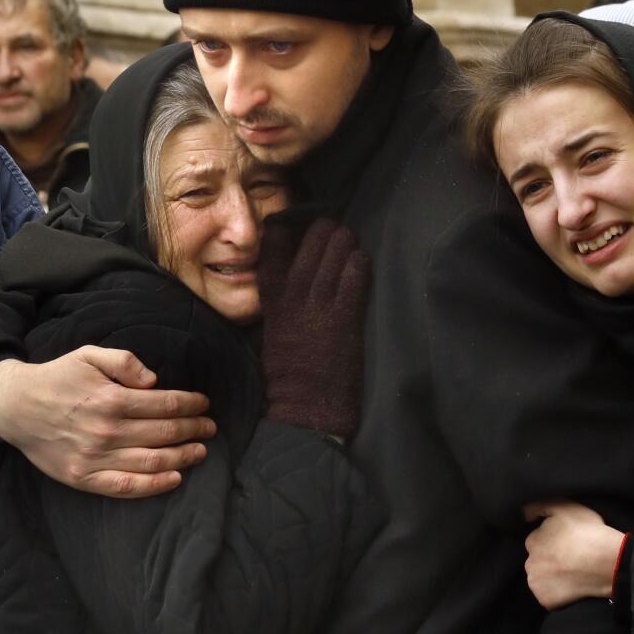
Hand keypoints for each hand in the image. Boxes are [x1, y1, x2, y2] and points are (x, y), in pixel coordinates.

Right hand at [0, 347, 214, 497]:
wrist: (14, 407)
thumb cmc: (56, 378)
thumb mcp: (88, 355)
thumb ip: (124, 361)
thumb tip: (154, 380)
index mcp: (110, 399)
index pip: (164, 404)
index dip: (190, 404)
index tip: (204, 404)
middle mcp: (106, 431)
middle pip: (164, 433)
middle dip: (193, 429)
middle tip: (210, 427)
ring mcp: (95, 458)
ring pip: (152, 462)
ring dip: (183, 457)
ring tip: (201, 451)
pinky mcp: (84, 478)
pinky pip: (127, 487)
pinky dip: (155, 485)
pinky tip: (176, 478)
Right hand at [257, 217, 370, 438]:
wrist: (304, 410)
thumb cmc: (287, 381)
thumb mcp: (271, 338)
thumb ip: (278, 310)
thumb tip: (290, 290)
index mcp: (271, 306)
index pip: (271, 257)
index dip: (280, 235)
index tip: (287, 223)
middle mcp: (294, 300)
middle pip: (308, 249)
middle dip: (322, 233)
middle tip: (331, 227)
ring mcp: (320, 308)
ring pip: (333, 257)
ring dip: (343, 243)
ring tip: (349, 237)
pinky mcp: (345, 319)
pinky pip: (354, 279)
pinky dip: (359, 265)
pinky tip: (362, 258)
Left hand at [521, 501, 624, 608]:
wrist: (607, 562)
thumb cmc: (588, 532)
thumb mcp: (565, 507)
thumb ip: (540, 507)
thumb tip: (524, 514)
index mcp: (533, 541)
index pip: (537, 541)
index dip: (554, 542)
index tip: (568, 544)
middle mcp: (529, 562)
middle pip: (537, 561)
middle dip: (550, 560)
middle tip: (571, 559)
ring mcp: (536, 583)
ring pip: (541, 579)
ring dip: (552, 577)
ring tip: (573, 573)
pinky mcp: (545, 600)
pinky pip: (548, 597)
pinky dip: (557, 594)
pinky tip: (572, 586)